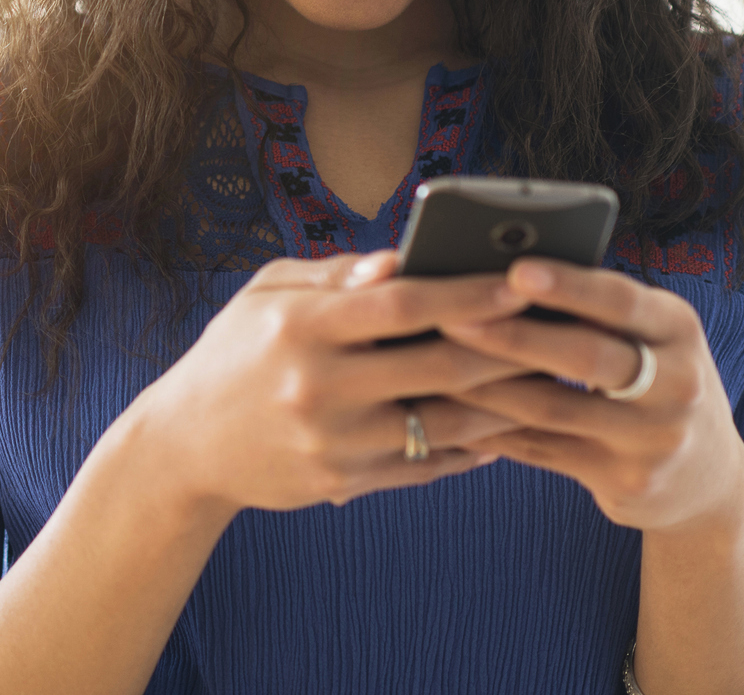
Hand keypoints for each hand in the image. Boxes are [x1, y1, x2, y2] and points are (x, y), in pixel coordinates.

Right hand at [136, 250, 538, 514]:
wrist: (185, 445)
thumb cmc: (233, 353)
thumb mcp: (266, 294)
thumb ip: (337, 276)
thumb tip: (407, 260)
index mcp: (299, 327)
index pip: (399, 304)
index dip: (465, 292)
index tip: (518, 281)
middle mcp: (319, 386)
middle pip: (437, 365)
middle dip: (506, 347)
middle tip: (559, 331)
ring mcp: (334, 441)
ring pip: (446, 422)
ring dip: (504, 402)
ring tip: (547, 379)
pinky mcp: (343, 483)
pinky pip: (427, 464)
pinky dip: (471, 447)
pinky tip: (501, 427)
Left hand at [438, 258, 743, 533]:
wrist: (708, 477)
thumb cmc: (652, 378)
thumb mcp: (648, 335)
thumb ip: (591, 306)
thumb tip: (494, 265)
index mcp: (678, 326)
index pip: (620, 300)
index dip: (568, 286)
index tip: (515, 270)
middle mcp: (679, 383)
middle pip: (585, 356)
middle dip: (511, 335)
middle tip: (447, 316)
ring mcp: (655, 439)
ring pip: (551, 408)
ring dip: (482, 385)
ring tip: (428, 361)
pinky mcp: (627, 481)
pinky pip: (540, 450)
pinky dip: (487, 428)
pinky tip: (445, 410)